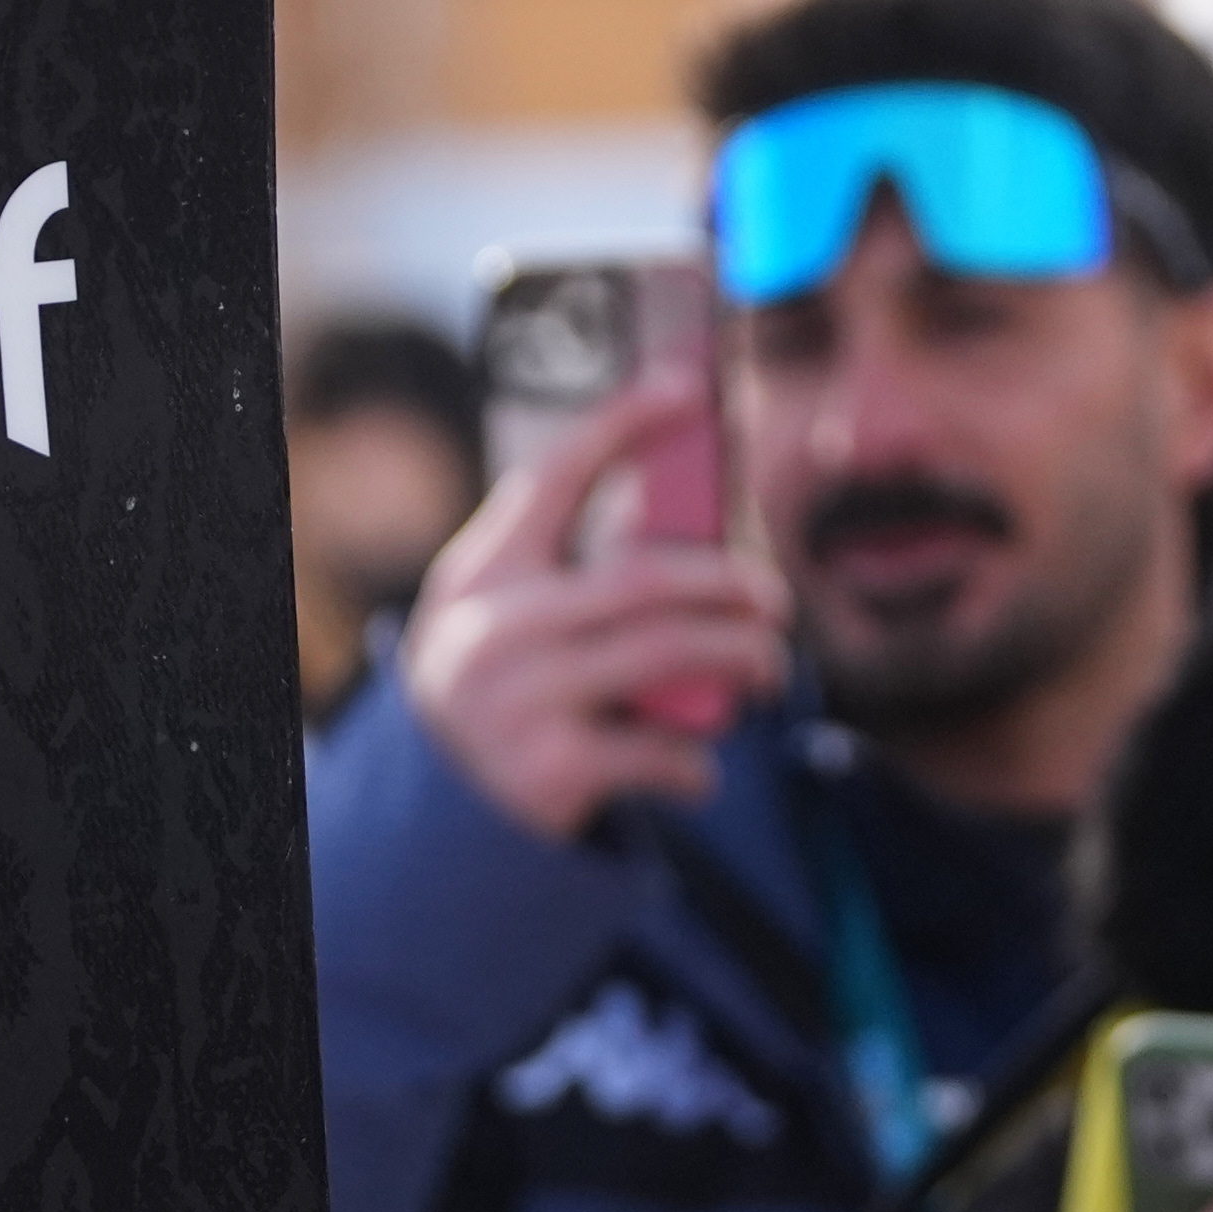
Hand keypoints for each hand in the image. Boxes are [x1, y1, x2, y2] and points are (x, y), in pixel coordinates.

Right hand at [397, 385, 789, 842]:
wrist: (439, 823)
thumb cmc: (503, 695)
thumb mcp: (509, 621)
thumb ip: (575, 571)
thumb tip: (695, 522)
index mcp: (480, 575)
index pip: (554, 476)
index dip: (623, 422)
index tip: (688, 388)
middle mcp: (490, 629)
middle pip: (644, 577)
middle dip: (730, 582)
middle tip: (773, 600)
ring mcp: (517, 701)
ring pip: (668, 652)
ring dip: (741, 657)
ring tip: (765, 669)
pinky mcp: (549, 771)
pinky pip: (661, 748)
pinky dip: (697, 760)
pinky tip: (696, 768)